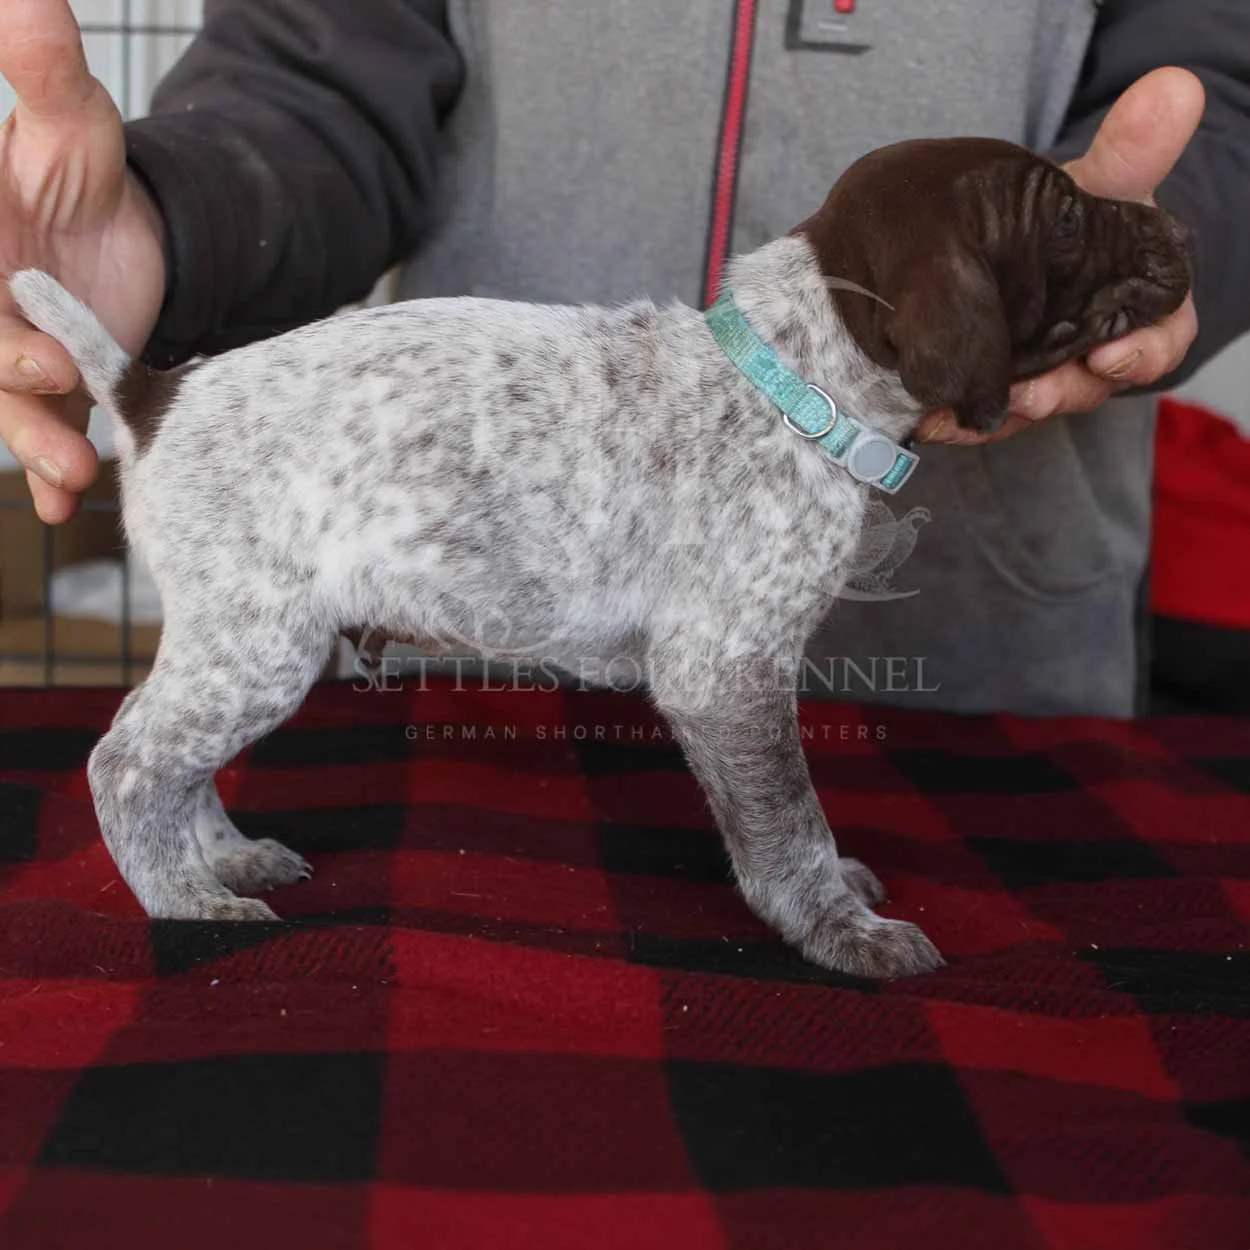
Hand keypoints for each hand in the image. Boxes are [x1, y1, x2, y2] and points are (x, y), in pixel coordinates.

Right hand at [0, 0, 166, 521]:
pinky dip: (50, 471)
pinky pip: (45, 435)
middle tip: (47, 374)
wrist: (120, 231)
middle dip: (4, 369)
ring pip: (5, 402)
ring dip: (32, 438)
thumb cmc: (81, 172)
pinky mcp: (52, 392)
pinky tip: (62, 504)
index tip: (19, 338)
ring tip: (71, 468)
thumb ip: (44, 75)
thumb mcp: (71, 125)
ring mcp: (7, 352)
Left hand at [918, 66, 1204, 447]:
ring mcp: (1039, 377)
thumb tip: (1175, 88)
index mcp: (1133, 312)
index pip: (1157, 344)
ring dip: (999, 414)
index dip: (1141, 354)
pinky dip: (951, 418)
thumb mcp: (1100, 185)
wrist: (1001, 236)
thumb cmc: (1067, 221)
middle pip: (1086, 389)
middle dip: (1059, 395)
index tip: (1112, 356)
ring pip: (1027, 409)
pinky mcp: (989, 390)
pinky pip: (975, 417)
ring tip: (964, 411)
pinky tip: (928, 416)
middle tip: (1032, 395)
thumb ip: (1131, 150)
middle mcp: (1090, 354)